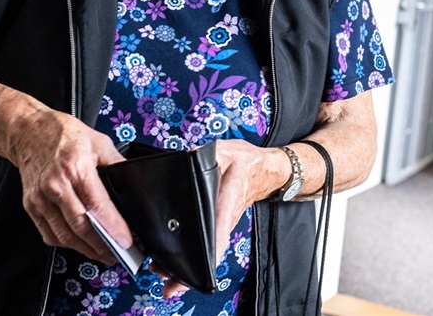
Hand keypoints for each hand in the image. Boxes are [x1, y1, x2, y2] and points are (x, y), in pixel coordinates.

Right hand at [9, 107, 132, 263]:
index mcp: (75, 167)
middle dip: (102, 246)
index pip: (97, 206)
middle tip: (118, 253)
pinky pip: (49, 233)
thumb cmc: (61, 133)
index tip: (126, 241)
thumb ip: (116, 163)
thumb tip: (131, 185)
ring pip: (65, 235)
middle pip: (80, 226)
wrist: (27, 130)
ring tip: (102, 253)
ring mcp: (40, 197)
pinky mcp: (31, 205)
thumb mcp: (97, 141)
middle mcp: (55, 185)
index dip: (113, 228)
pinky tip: (79, 243)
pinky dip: (66, 243)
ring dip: (85, 249)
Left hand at [150, 139, 278, 297]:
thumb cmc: (248, 161)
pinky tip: (172, 263)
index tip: (198, 266)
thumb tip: (188, 159)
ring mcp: (223, 222)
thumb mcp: (227, 151)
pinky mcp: (219, 222)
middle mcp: (226, 217)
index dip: (210, 247)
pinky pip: (206, 242)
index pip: (220, 226)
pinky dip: (190, 254)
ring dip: (187, 265)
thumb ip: (209, 154)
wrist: (268, 170)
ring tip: (163, 277)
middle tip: (166, 280)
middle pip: (209, 248)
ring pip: (207, 249)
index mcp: (228, 199)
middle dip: (189, 268)